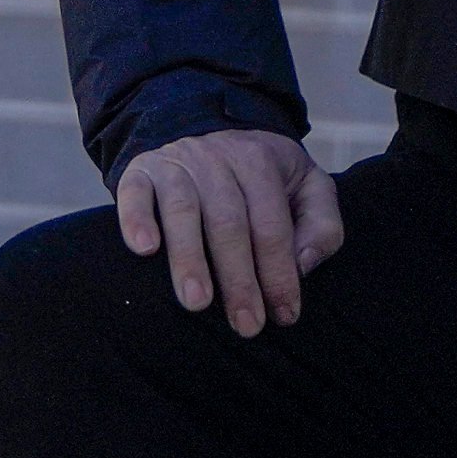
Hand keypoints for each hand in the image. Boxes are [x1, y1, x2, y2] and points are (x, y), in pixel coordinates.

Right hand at [114, 129, 342, 334]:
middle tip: (245, 324)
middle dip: (238, 279)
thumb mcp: (308, 187)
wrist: (213, 133)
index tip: (283, 315)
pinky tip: (143, 249)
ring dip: (188, 258)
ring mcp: (176, 163)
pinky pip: (134, 191)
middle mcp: (216, 158)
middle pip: (229, 223)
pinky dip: (135, 219)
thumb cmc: (265, 178)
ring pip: (182, 210)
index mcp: (260, 162)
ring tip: (196, 302)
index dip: (279, 273)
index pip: (272, 226)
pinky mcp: (142, 170)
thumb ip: (322, 224)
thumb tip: (303, 264)